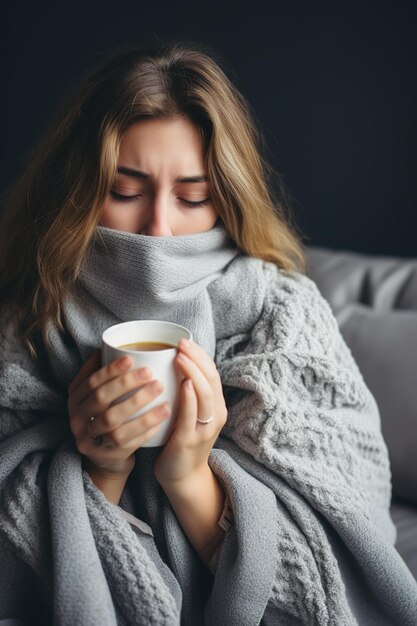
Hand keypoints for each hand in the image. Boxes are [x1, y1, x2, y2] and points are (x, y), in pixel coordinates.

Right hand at [68, 349, 170, 475]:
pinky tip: (162, 416)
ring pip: (113, 422)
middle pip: (101, 399)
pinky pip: (127, 441)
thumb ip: (104, 371)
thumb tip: (117, 342)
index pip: (91, 381)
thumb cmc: (107, 414)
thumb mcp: (99, 393)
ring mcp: (90, 439)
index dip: (111, 370)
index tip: (131, 358)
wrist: (106, 456)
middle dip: (126, 384)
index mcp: (76, 398)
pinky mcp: (105, 456)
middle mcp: (77, 419)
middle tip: (151, 374)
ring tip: (161, 392)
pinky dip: (146, 428)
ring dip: (138, 405)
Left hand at [154, 339, 227, 485]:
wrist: (181, 476)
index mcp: (216, 406)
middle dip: (197, 358)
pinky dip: (189, 397)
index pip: (213, 373)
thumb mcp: (189, 412)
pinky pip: (192, 415)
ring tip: (179, 357)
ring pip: (206, 393)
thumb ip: (187, 392)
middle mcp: (216, 415)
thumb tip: (171, 362)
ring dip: (193, 372)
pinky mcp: (190, 440)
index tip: (184, 340)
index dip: (201, 355)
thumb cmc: (179, 440)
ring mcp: (205, 428)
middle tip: (181, 344)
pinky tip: (182, 383)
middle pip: (211, 379)